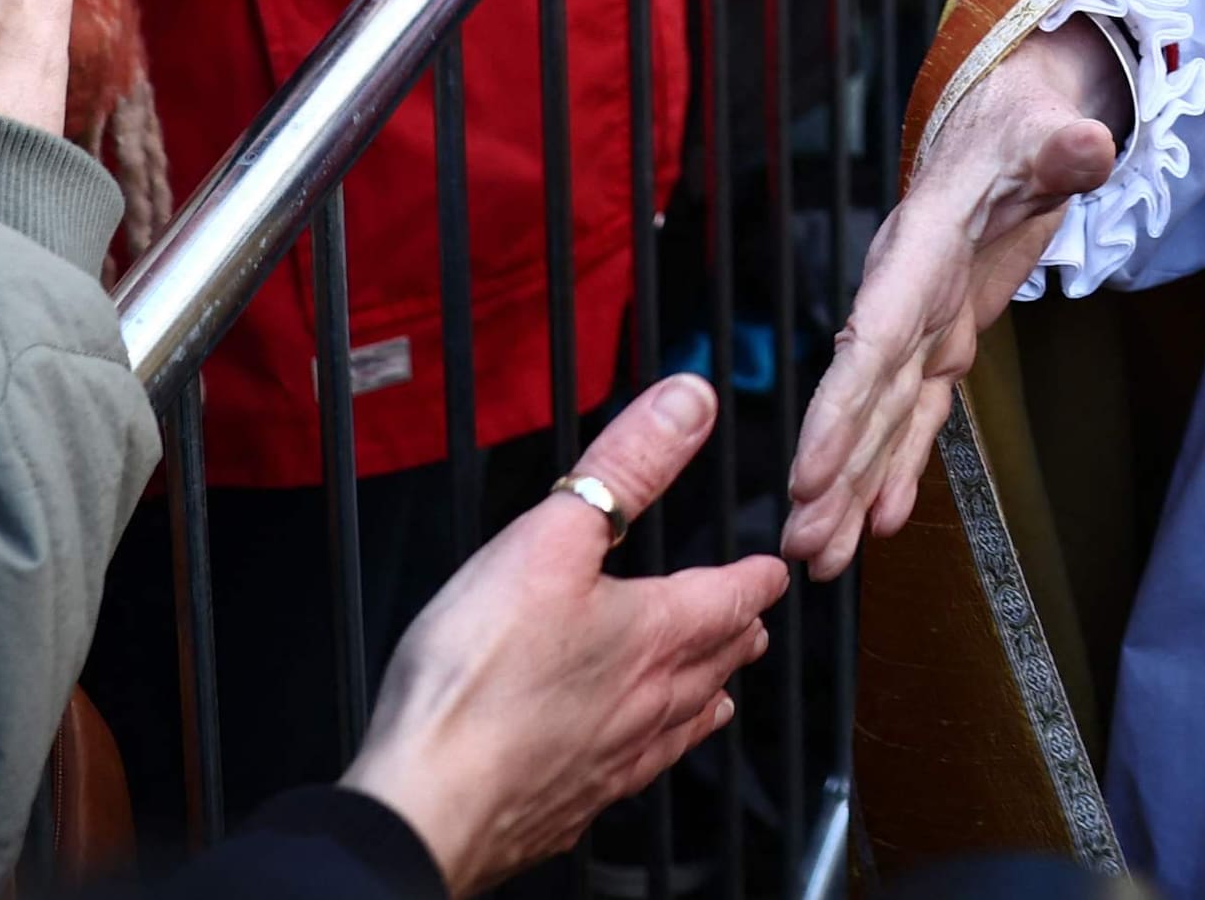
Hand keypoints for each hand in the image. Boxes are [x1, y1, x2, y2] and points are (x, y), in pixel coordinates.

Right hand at [351, 374, 788, 890]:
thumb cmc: (480, 674)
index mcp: (654, 634)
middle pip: (713, 664)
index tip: (774, 571)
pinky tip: (637, 760)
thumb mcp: (551, 536)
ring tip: (719, 693)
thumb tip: (690, 402)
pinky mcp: (571, 803)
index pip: (728, 598)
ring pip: (681, 723)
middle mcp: (648, 703)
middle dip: (737, 637)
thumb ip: (624, 466)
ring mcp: (613, 760)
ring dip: (706, 696)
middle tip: (754, 626)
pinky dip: (655, 753)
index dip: (755, 578)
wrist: (430, 800)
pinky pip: (634, 773)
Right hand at [784, 25, 1124, 575]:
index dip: (839, 409)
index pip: (871, 338)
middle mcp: (905, 295)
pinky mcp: (944, 341)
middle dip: (831, 473)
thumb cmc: (1021, 128)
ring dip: (851, 488)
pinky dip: (900, 466)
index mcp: (918, 251)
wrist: (1006, 129)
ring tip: (819, 558)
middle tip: (801, 544)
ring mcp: (922, 325)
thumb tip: (1090, 143)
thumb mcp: (1046, 132)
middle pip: (863, 396)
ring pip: (880, 418)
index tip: (808, 472)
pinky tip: (879, 520)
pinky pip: (918, 414)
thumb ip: (1064, 147)